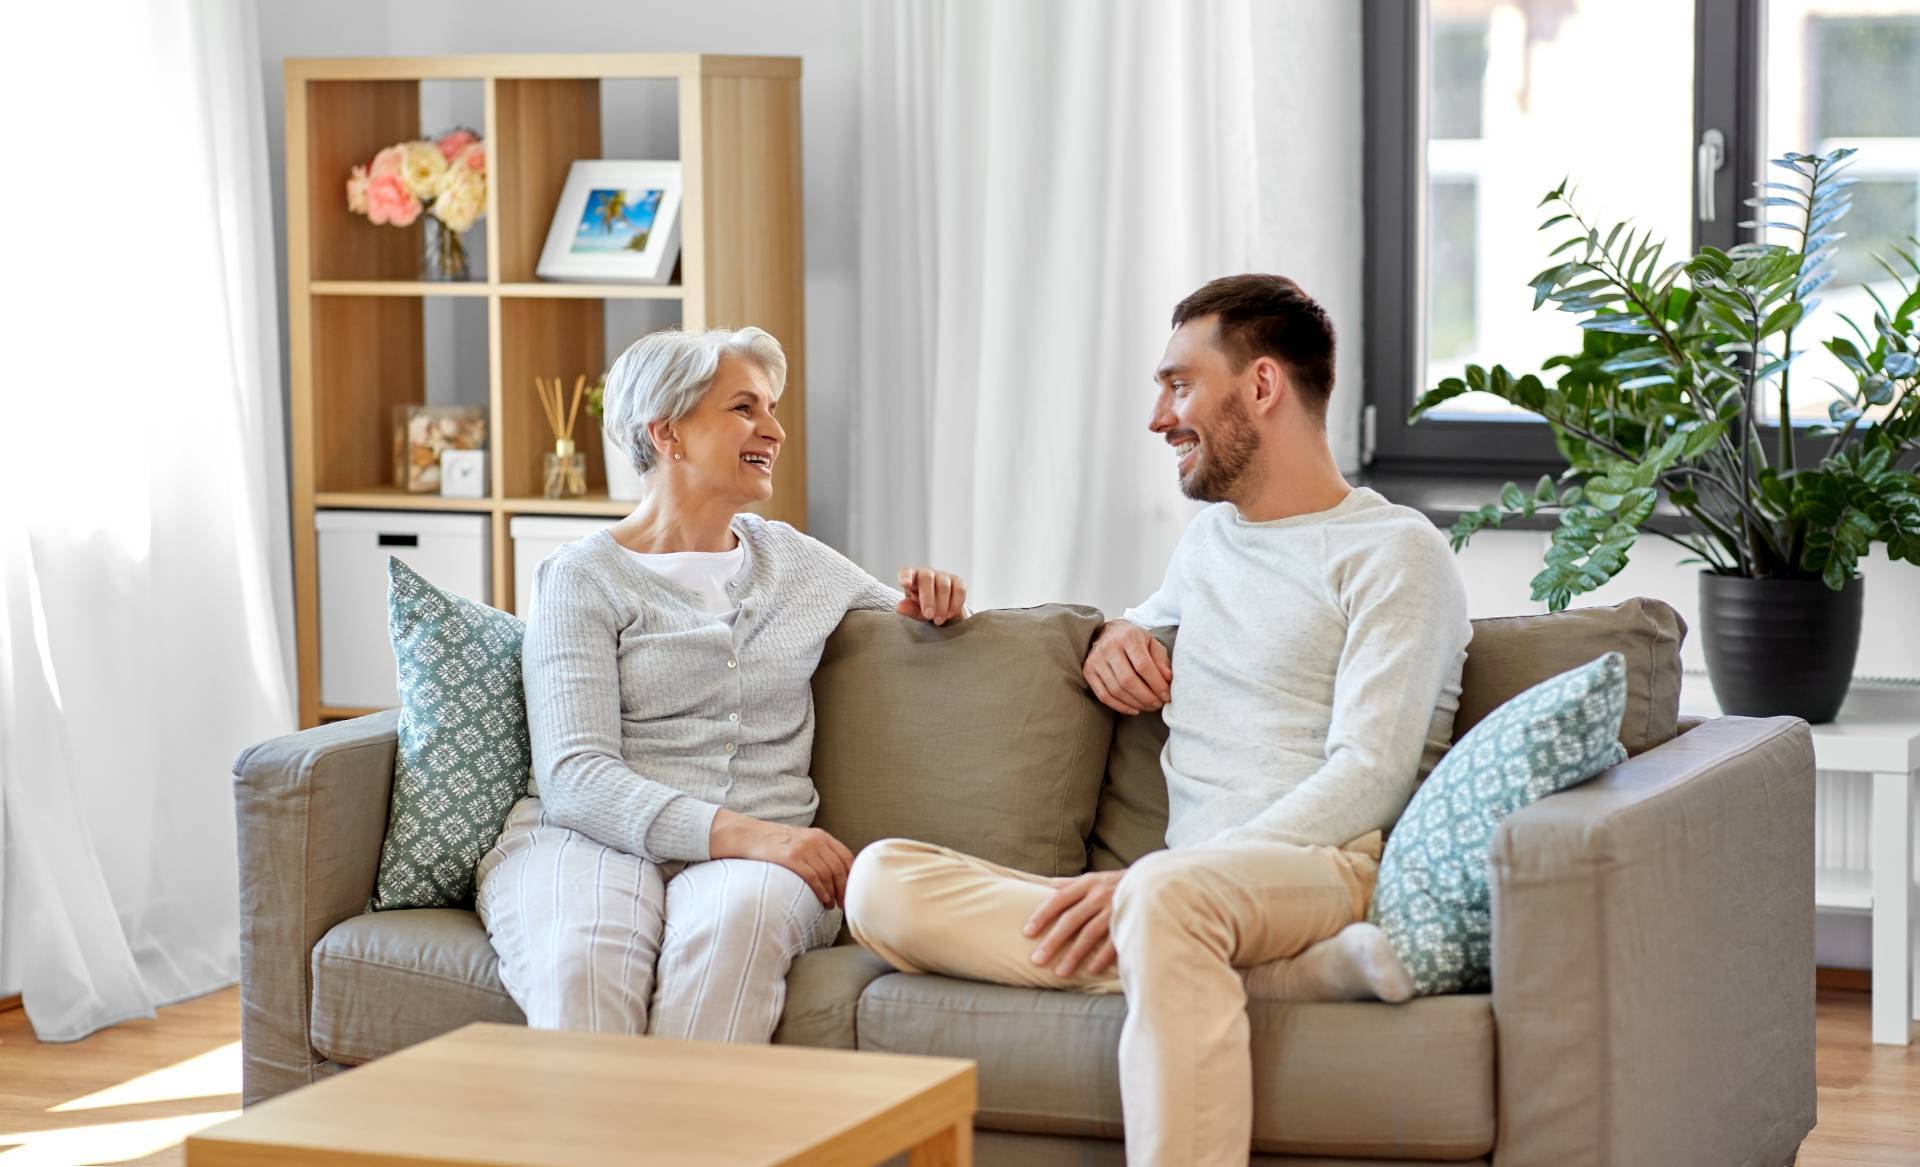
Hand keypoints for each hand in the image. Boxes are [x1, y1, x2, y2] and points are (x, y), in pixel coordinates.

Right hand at [707, 809, 853, 907]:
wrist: (750, 835)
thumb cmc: (776, 842)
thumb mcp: (802, 840)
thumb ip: (818, 851)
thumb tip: (835, 874)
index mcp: (821, 836)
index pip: (846, 857)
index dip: (852, 876)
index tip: (852, 890)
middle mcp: (815, 841)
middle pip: (839, 868)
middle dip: (844, 889)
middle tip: (844, 903)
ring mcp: (803, 849)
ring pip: (827, 875)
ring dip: (832, 894)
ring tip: (831, 905)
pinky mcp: (791, 858)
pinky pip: (813, 878)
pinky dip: (821, 892)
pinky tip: (823, 901)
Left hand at [896, 566, 967, 625]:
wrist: (944, 613)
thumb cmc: (923, 610)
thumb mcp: (915, 612)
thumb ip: (908, 609)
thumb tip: (899, 607)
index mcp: (911, 578)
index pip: (906, 572)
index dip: (905, 576)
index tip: (905, 584)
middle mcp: (927, 573)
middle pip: (927, 579)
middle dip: (928, 598)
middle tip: (929, 616)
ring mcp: (943, 576)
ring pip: (943, 586)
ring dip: (941, 605)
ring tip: (938, 620)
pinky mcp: (958, 582)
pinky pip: (959, 590)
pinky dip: (955, 603)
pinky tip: (949, 614)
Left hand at [1025, 870, 1124, 977]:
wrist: (1156, 880)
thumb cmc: (1118, 882)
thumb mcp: (1095, 878)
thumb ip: (1072, 884)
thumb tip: (1048, 884)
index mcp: (1088, 884)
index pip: (1059, 900)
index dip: (1042, 915)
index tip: (1027, 933)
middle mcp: (1099, 895)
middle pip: (1071, 920)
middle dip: (1052, 941)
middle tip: (1036, 960)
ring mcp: (1115, 909)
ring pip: (1090, 934)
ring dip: (1074, 955)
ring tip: (1060, 973)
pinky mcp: (1130, 921)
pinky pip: (1114, 942)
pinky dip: (1102, 957)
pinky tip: (1090, 970)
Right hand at [1083, 619, 1172, 714]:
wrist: (1107, 632)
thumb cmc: (1134, 640)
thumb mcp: (1151, 643)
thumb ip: (1161, 661)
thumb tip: (1168, 679)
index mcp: (1129, 637)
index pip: (1143, 665)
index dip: (1156, 684)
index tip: (1166, 696)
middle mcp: (1109, 647)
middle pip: (1128, 680)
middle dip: (1146, 697)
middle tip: (1158, 705)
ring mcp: (1096, 660)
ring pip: (1116, 690)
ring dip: (1135, 703)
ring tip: (1148, 707)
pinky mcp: (1088, 671)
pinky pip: (1104, 696)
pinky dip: (1120, 706)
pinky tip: (1134, 709)